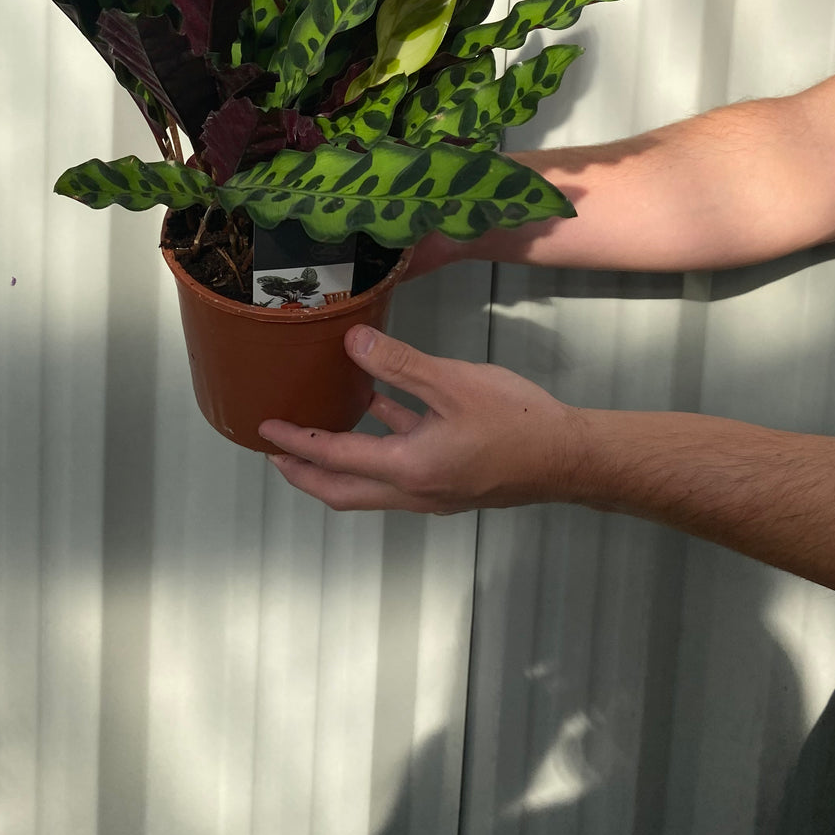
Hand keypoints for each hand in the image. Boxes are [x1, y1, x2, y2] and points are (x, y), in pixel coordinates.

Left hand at [258, 325, 587, 513]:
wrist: (569, 457)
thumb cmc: (515, 420)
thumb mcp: (453, 383)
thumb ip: (400, 364)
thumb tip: (351, 342)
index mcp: (408, 469)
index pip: (335, 459)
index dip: (297, 443)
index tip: (265, 431)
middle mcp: (413, 491)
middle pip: (343, 491)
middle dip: (304, 472)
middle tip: (274, 451)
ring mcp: (433, 490)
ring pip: (369, 484)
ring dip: (339, 463)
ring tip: (314, 432)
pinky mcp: (451, 480)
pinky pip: (400, 466)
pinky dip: (380, 442)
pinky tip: (378, 406)